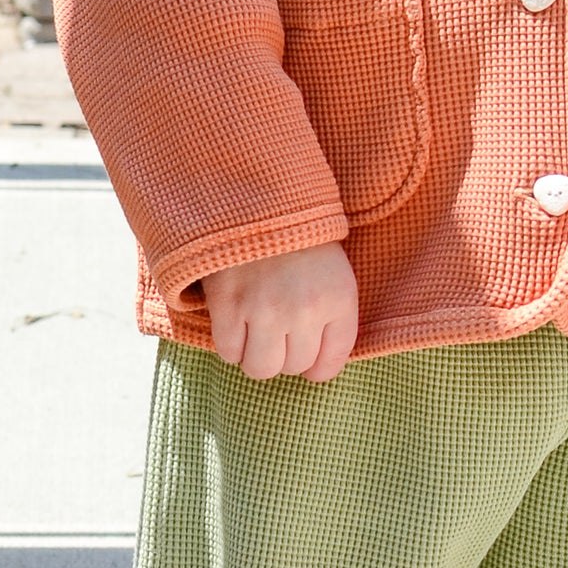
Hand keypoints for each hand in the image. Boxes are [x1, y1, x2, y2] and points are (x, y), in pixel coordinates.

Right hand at [202, 241, 358, 382]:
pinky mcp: (228, 304)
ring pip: (260, 368)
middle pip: (292, 368)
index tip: (304, 355)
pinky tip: (234, 320)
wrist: (259, 196)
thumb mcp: (335, 274)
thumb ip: (333, 321)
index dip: (314, 367)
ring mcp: (265, 309)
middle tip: (276, 329)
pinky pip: (228, 352)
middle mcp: (305, 310)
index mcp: (339, 301)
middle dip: (284, 355)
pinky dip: (230, 343)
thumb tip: (316, 370)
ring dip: (255, 355)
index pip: (329, 366)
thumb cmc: (300, 238)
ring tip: (254, 329)